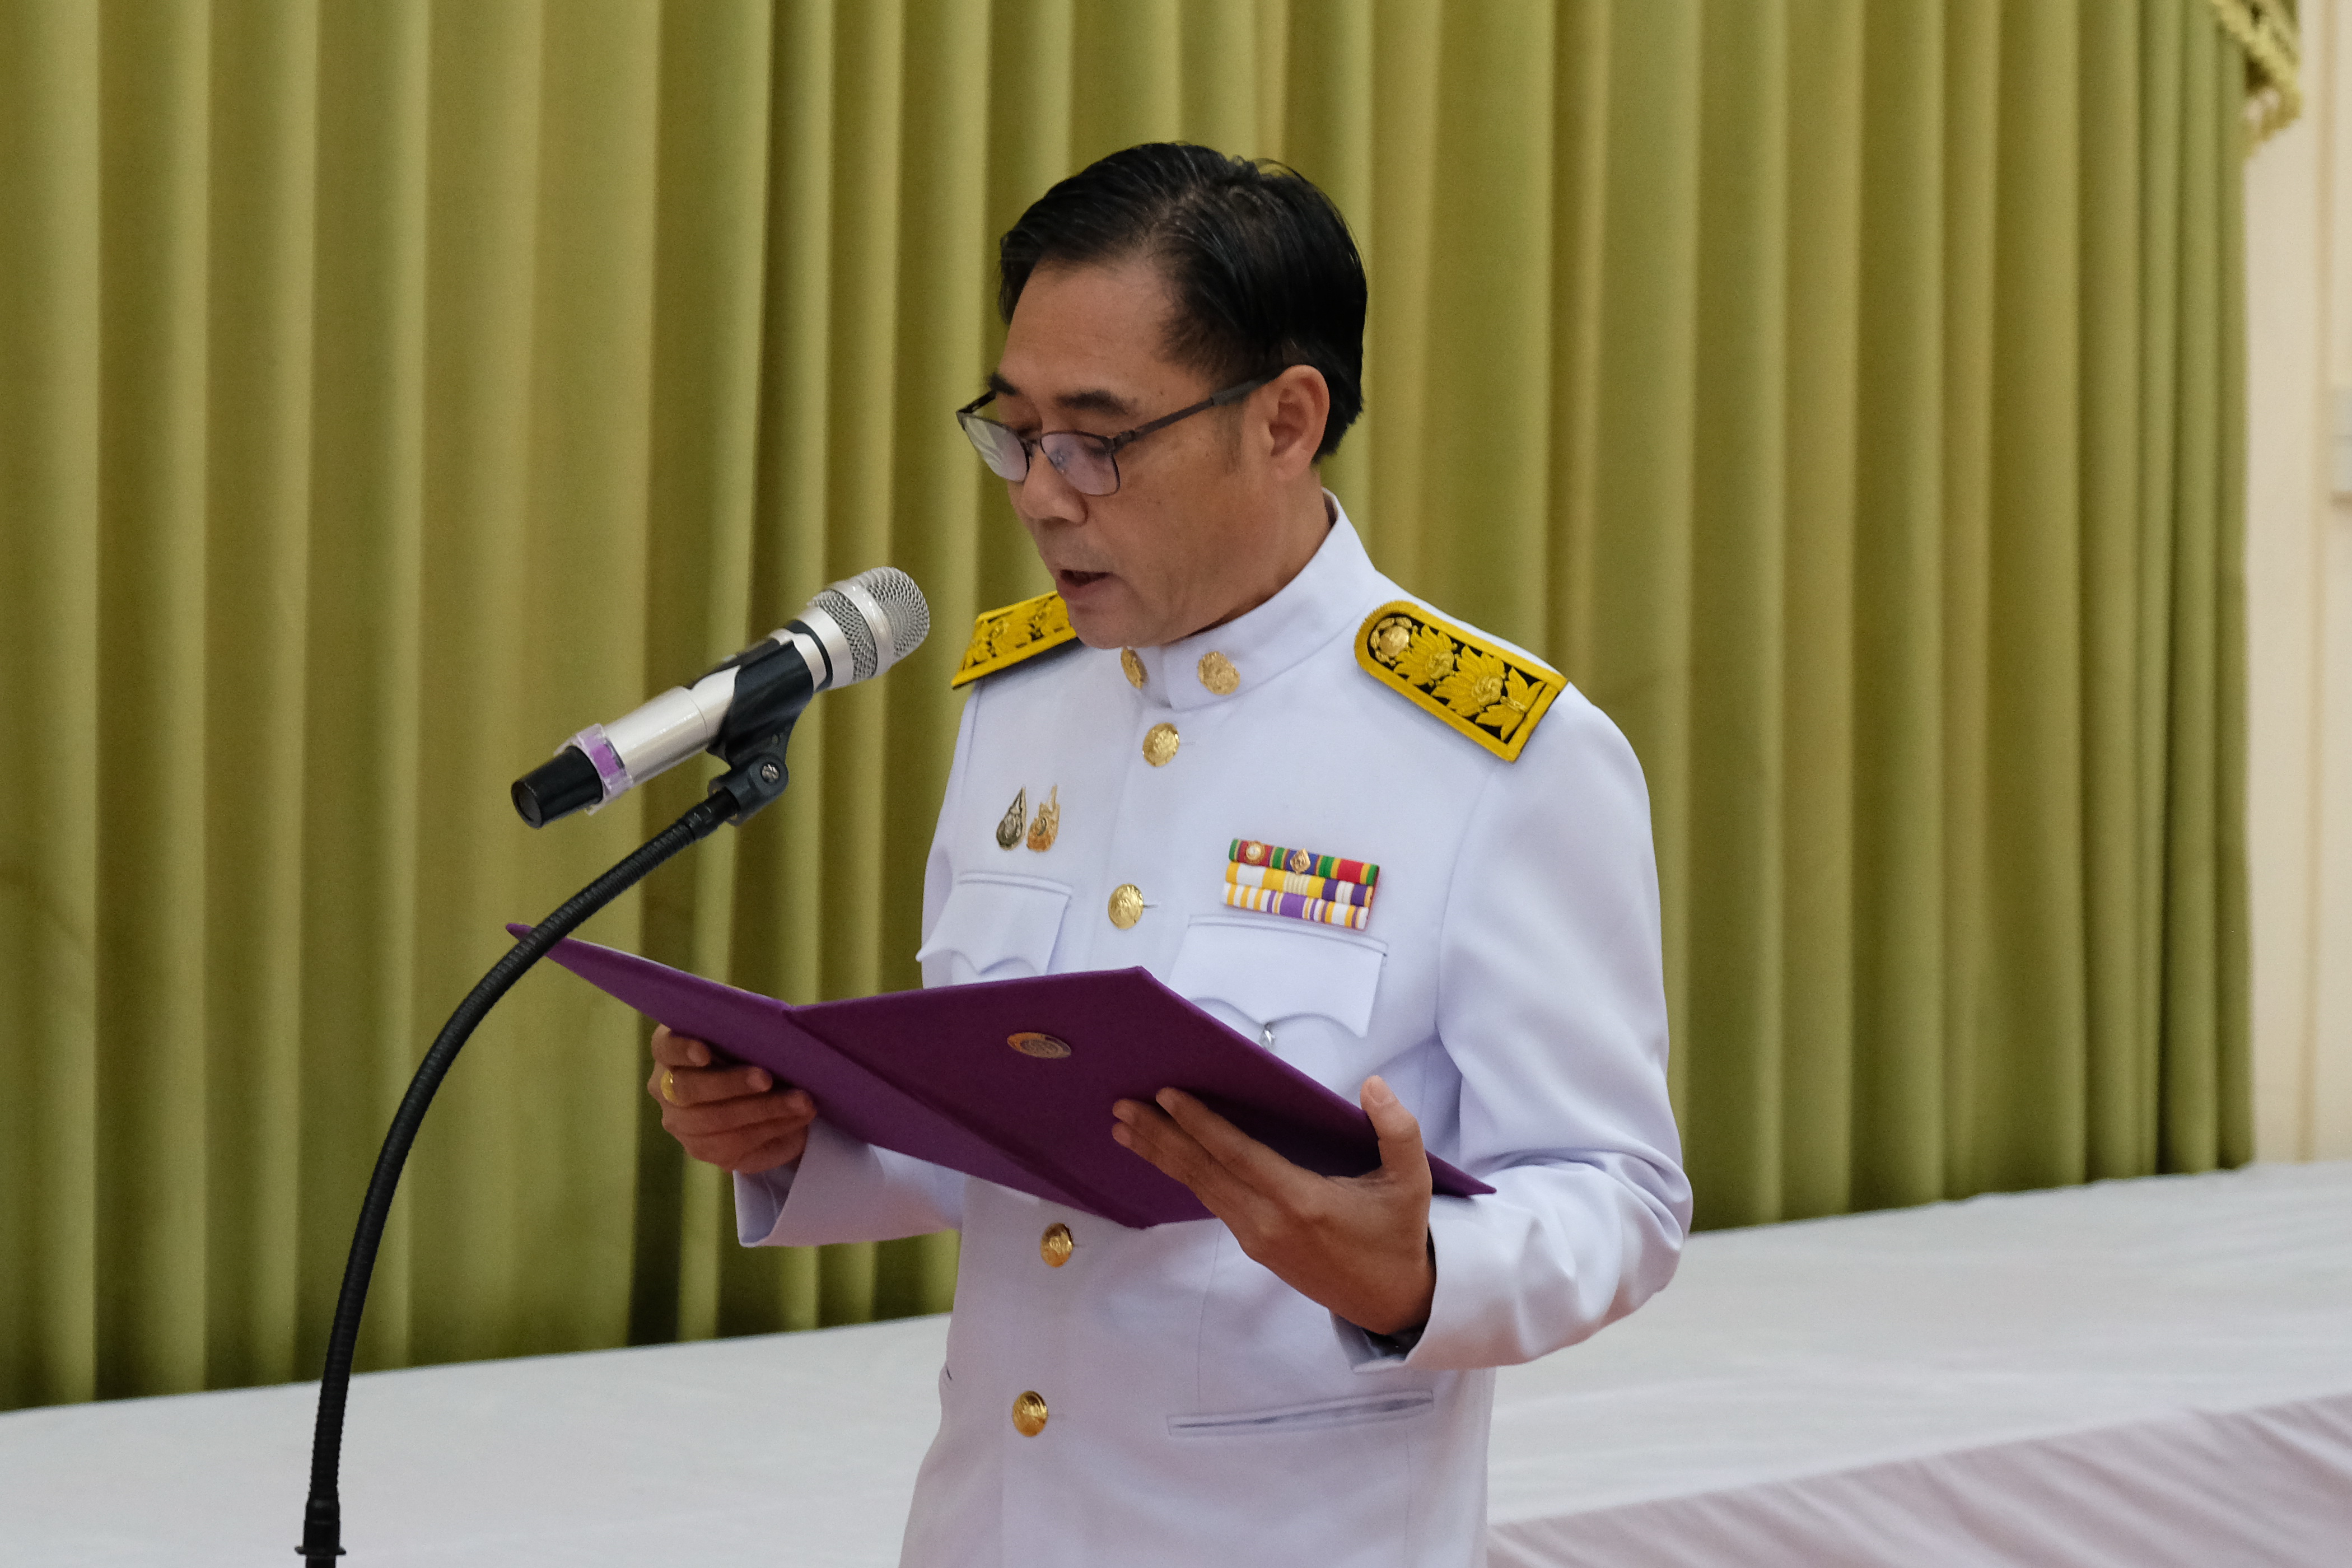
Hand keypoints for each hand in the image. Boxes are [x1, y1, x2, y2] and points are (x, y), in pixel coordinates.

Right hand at [647, 1025, 816, 1173]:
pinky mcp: (702, 1149)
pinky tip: (798, 1117)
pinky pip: (735, 1142)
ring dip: (763, 1110)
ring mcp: (680, 1122)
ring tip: (802, 1102)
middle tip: (767, 1078)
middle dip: (731, 1083)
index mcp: (671, 1049)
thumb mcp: (752, 1033)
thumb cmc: (755, 1050)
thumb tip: (772, 1027)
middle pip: (688, 1089)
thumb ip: (751, 1026)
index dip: (682, 1049)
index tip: (705, 1052)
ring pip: (714, 1120)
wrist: (769, 1093)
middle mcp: (665, 1087)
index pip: (665, 1047)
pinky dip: (772, 1127)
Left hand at [1111, 1075, 1435, 1336]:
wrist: (1393, 1302)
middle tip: (1122, 1105)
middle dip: (1160, 1136)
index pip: (1237, 1154)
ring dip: (1162, 1155)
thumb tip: (1374, 1086)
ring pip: (1200, 1188)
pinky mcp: (1255, 1247)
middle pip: (1203, 1171)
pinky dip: (1184, 1175)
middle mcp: (1268, 1221)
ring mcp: (1257, 1238)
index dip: (1199, 1124)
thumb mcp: (1413, 1182)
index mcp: (1301, 1201)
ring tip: (1125, 1127)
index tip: (1166, 1095)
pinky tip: (1165, 1157)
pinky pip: (1213, 1202)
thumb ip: (1398, 1131)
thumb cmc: (1399, 1236)